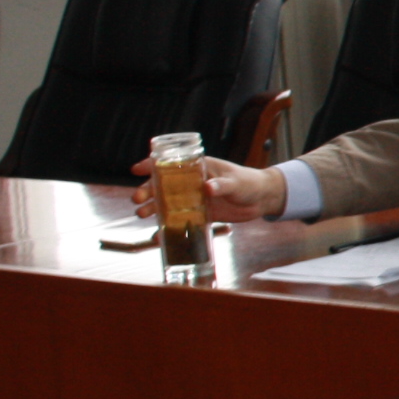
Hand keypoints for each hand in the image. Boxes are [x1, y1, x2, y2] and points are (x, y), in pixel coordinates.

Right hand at [130, 156, 284, 222]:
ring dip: (153, 207)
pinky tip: (158, 235)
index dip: (151, 165)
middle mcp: (191, 183)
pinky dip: (169, 227)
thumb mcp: (235, 182)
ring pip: (167, 202)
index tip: (136, 169)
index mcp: (198, 168)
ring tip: (142, 214)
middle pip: (163, 185)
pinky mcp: (200, 214)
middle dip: (148, 190)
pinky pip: (180, 220)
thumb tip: (207, 187)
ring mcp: (194, 198)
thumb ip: (222, 185)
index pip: (170, 163)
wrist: (262, 199)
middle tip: (137, 199)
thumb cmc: (249, 183)